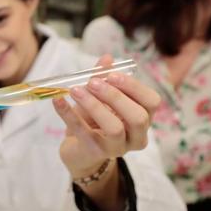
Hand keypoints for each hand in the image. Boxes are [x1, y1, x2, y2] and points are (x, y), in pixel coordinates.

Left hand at [52, 55, 160, 177]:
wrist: (78, 150)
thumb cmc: (94, 120)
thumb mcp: (99, 98)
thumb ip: (103, 78)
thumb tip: (107, 57)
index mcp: (143, 119)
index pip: (151, 102)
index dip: (134, 87)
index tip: (112, 75)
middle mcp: (136, 136)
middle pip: (137, 117)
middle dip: (115, 96)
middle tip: (93, 83)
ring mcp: (117, 148)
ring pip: (115, 128)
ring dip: (94, 106)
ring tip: (75, 90)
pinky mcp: (95, 153)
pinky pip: (83, 133)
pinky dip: (68, 114)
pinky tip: (58, 100)